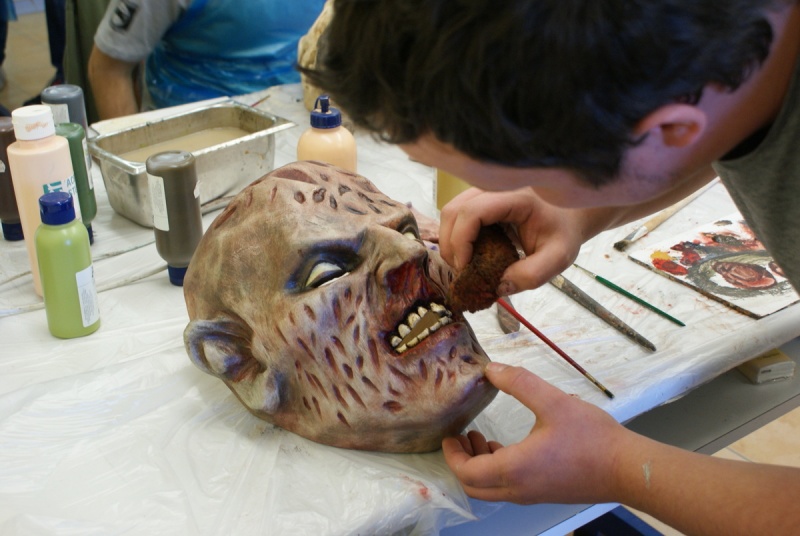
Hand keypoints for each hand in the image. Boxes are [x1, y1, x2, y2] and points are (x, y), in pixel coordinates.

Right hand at [438, 188, 586, 292]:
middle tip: (462, 271)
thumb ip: (532, 275)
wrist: (568, 215)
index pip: (473, 211)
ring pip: (451, 211)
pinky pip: (458, 215)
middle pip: (454, 210)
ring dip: (451, 240)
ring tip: (465, 264)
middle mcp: (495, 187)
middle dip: (451, 244)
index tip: (466, 268)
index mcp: (515, 197)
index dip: (461, 241)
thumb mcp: (557, 258)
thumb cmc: (563, 233)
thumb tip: (499, 287)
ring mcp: (485, 191)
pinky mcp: (480, 199)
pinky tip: (471, 253)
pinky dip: (457, 236)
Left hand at [442, 363, 625, 504]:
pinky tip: (507, 447)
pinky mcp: (545, 493)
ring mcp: (532, 494)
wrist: (628, 469)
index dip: (453, 456)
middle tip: (461, 438)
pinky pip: (509, 488)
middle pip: (474, 487)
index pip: (467, 473)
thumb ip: (519, 382)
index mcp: (514, 469)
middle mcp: (519, 488)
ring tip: (481, 438)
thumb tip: (491, 369)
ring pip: (492, 489)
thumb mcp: (553, 401)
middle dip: (462, 462)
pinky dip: (498, 470)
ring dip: (480, 466)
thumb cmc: (592, 438)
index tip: (449, 436)